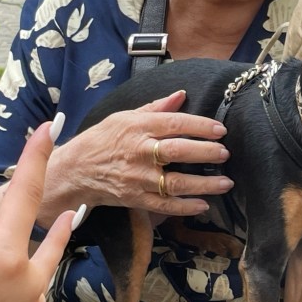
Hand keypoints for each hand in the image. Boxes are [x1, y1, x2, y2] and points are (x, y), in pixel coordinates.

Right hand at [47, 90, 232, 217]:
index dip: (200, 126)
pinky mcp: (135, 199)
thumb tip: (181, 95)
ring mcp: (138, 178)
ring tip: (226, 182)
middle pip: (177, 151)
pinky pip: (165, 205)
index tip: (220, 130)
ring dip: (204, 184)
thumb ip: (156, 108)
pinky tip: (204, 204)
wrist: (75, 170)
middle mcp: (139, 152)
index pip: (174, 123)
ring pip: (175, 183)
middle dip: (205, 152)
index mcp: (137, 127)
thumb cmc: (103, 139)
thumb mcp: (124, 117)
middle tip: (225, 153)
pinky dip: (186, 207)